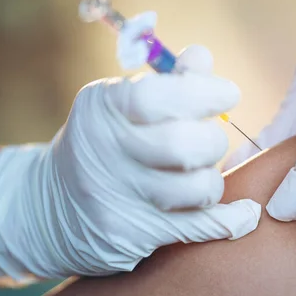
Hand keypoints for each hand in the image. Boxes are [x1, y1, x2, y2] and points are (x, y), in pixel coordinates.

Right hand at [0, 44, 260, 285]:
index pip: (157, 98)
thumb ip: (168, 81)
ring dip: (211, 179)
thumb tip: (203, 58)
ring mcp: (118, 198)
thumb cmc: (104, 142)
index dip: (203, 93)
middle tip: (210, 140)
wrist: (52, 206)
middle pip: (183, 146)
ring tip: (198, 173)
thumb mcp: (120, 102)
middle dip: (213, 140)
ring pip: (198, 189)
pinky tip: (243, 213)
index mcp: (104, 109)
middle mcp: (107, 153)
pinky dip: (232, 220)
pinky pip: (200, 228)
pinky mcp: (133, 236)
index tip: (228, 94)